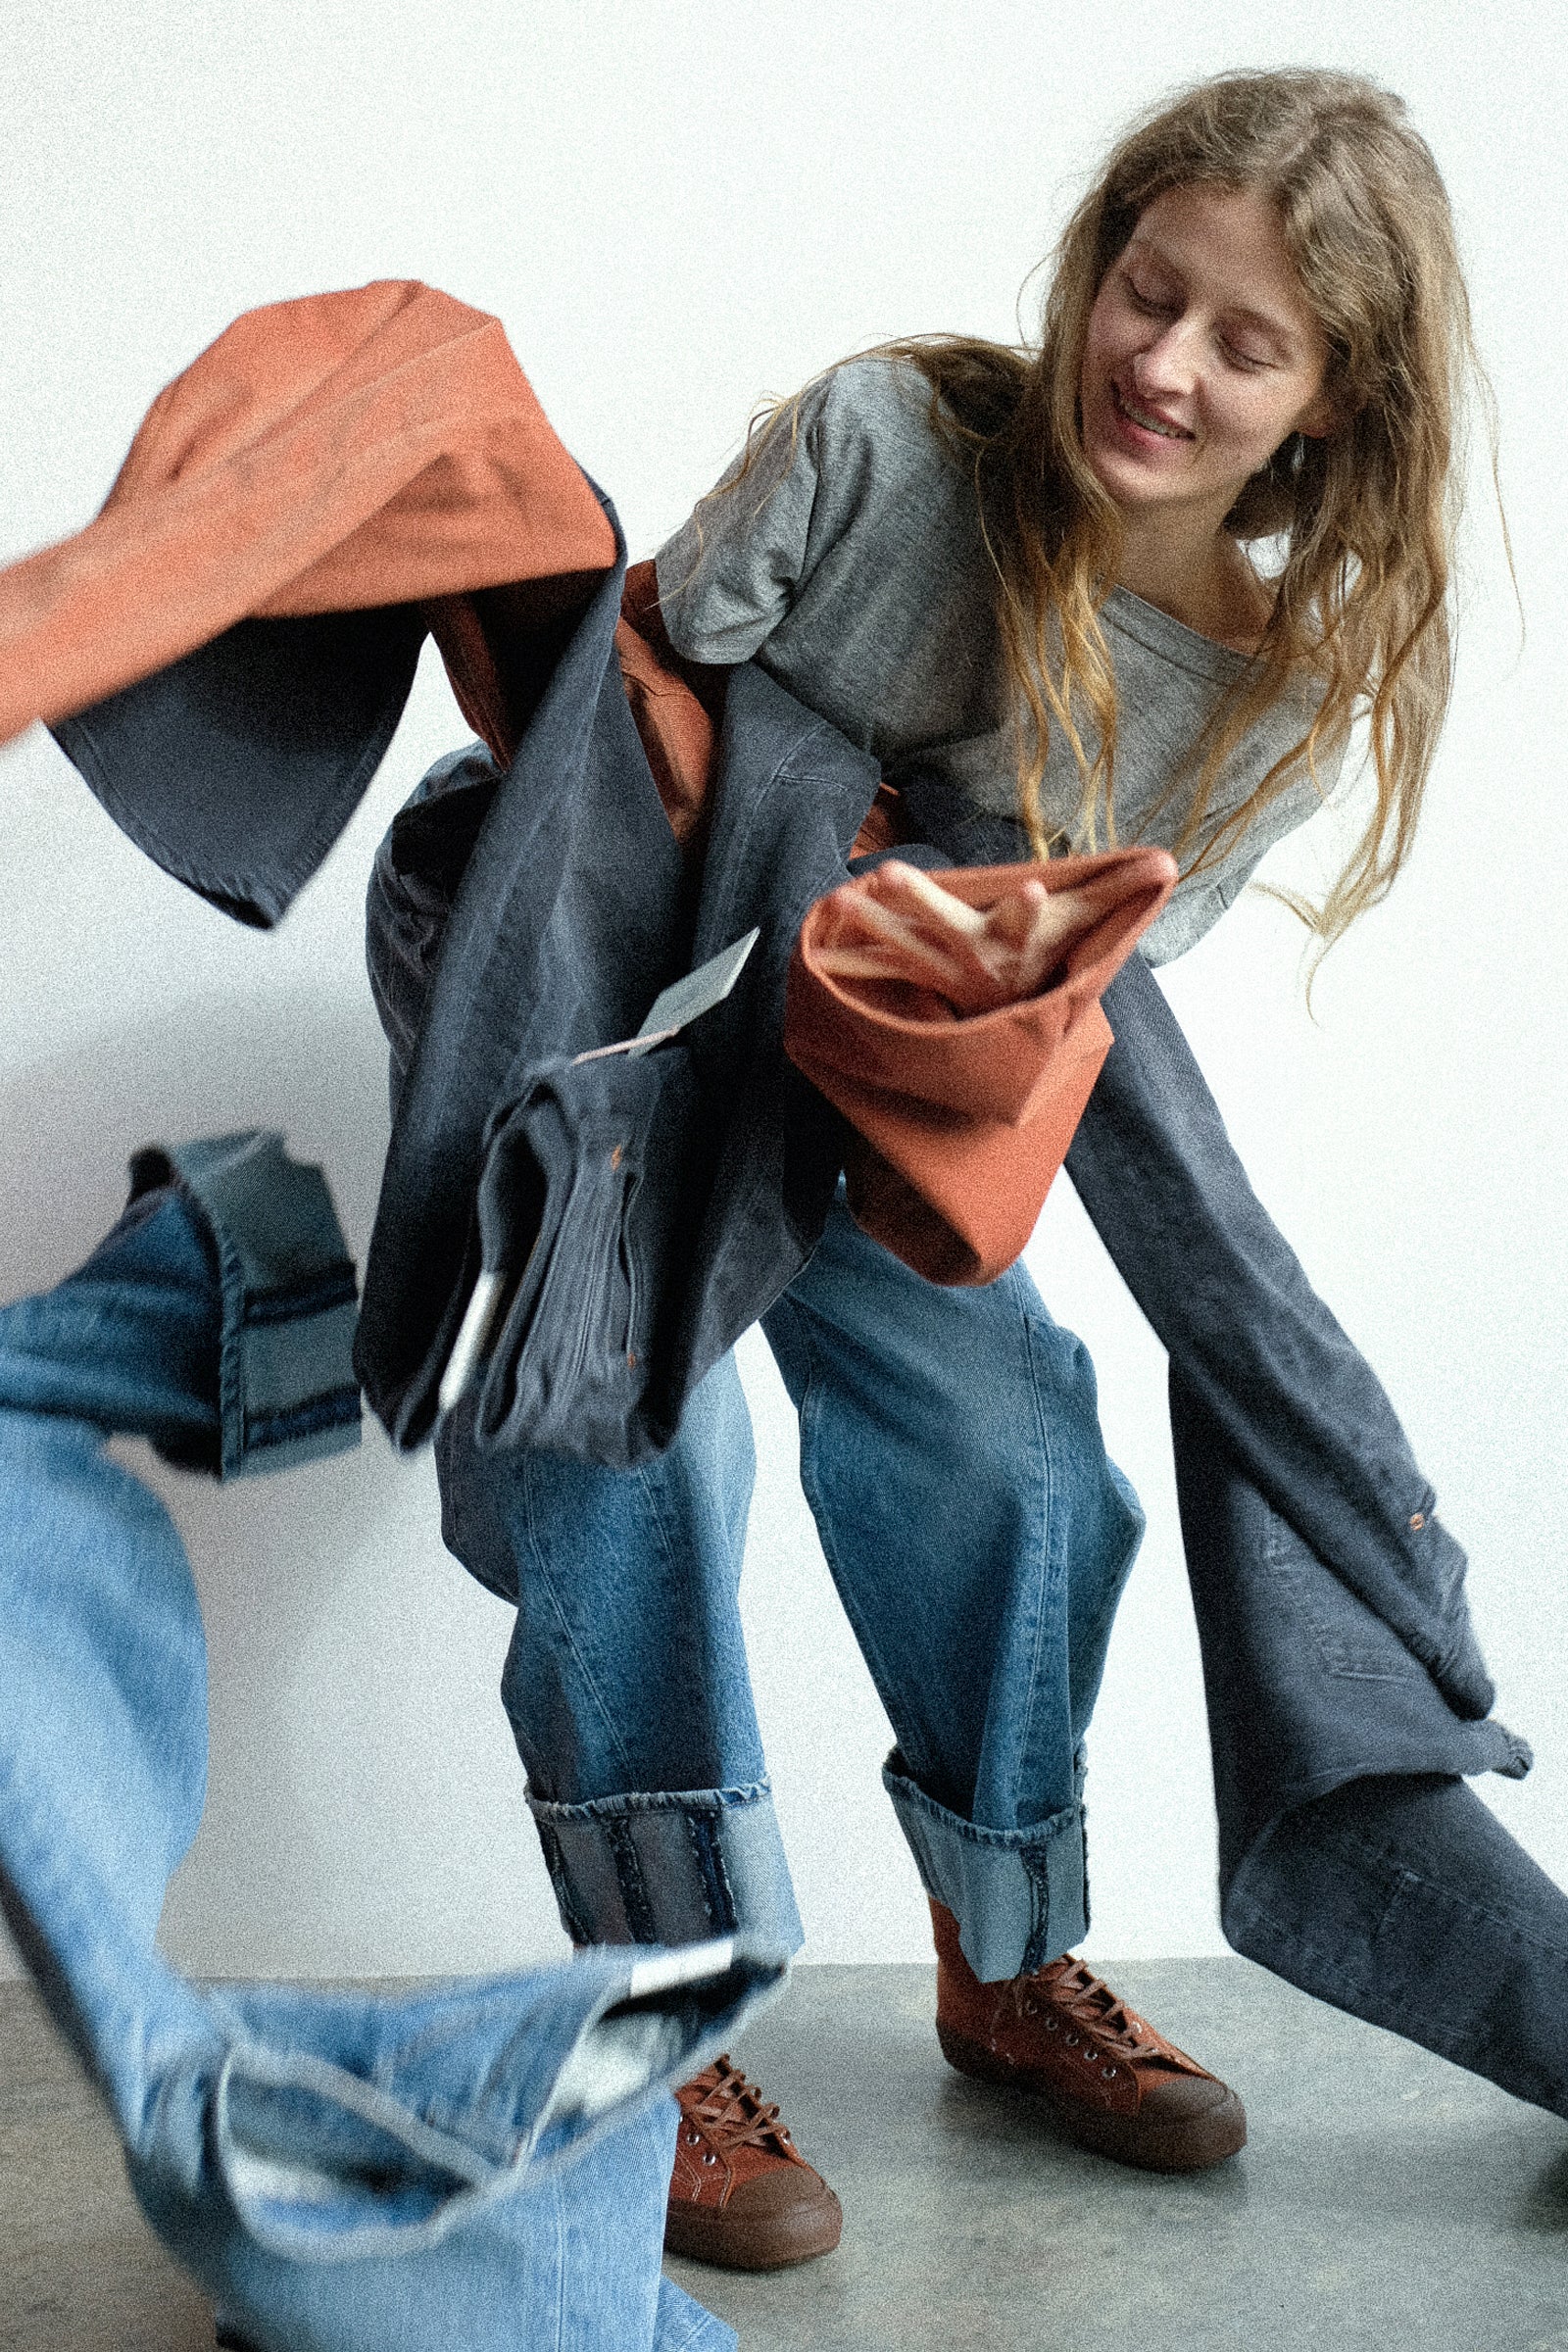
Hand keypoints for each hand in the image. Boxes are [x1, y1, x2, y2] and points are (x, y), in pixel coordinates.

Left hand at [814, 860, 1098, 1015]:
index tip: (1036, 889)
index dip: (1032, 907)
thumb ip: (1122, 889)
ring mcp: (938, 968)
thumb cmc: (1049, 959)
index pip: (1029, 919)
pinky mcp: (915, 974)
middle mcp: (972, 956)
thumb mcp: (1086, 925)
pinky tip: (817, 944)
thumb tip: (1171, 860)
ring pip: (898, 943)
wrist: (1014, 1021)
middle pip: (944, 927)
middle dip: (918, 901)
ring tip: (836, 898)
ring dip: (866, 923)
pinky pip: (875, 966)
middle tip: (889, 874)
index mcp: (1014, 939)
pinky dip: (848, 957)